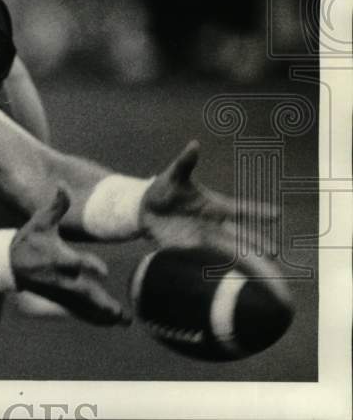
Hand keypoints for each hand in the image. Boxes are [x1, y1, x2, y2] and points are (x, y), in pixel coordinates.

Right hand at [10, 186, 130, 325]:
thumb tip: (62, 185)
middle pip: (83, 291)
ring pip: (84, 305)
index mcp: (57, 256)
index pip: (74, 262)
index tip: (103, 271)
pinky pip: (80, 311)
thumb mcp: (40, 221)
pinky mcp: (61, 299)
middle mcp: (60, 277)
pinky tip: (112, 322)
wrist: (9, 264)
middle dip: (100, 301)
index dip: (88, 266)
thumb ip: (56, 206)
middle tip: (117, 311)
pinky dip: (95, 317)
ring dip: (103, 313)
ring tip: (123, 320)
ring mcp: (61, 291)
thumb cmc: (29, 240)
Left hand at [140, 140, 281, 283]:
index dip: (258, 211)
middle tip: (274, 252)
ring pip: (227, 251)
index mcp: (214, 206)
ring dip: (242, 261)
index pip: (240, 209)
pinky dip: (217, 267)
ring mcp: (203, 239)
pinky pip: (206, 260)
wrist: (144, 209)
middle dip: (256, 244)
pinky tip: (230, 277)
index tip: (278, 214)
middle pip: (239, 236)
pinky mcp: (188, 250)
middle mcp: (213, 224)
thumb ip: (185, 163)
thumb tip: (194, 144)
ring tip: (262, 272)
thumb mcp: (174, 175)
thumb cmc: (164, 189)